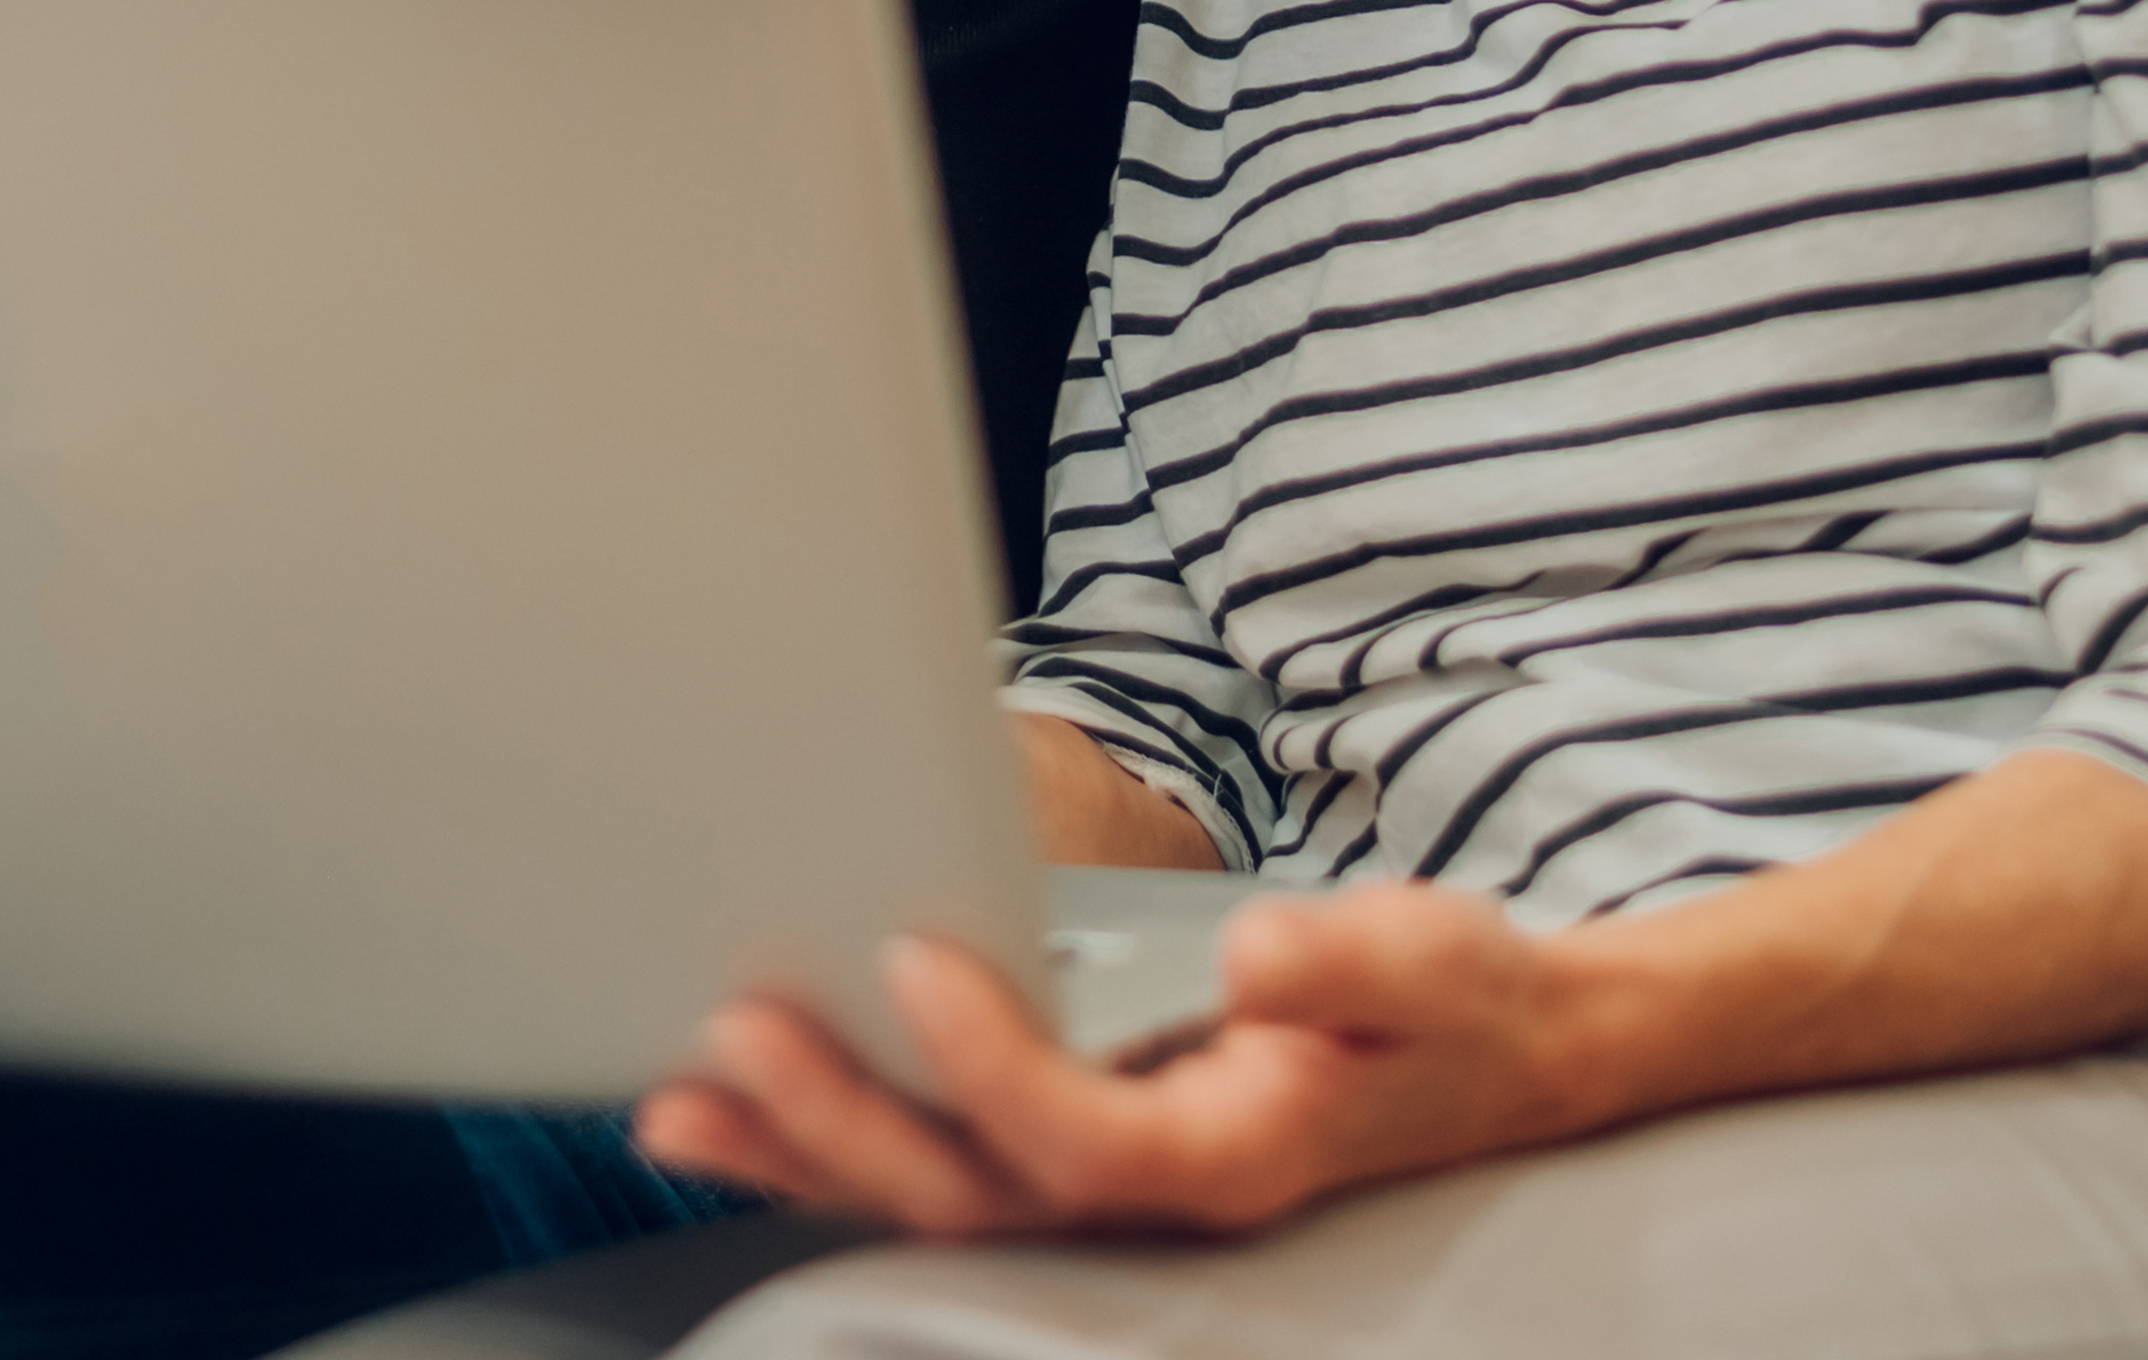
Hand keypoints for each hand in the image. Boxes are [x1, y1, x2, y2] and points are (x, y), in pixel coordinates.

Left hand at [632, 886, 1587, 1242]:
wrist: (1472, 1053)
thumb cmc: (1444, 1004)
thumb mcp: (1436, 961)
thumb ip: (1350, 960)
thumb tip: (1253, 956)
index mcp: (1232, 1149)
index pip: (1085, 1137)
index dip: (992, 1066)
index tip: (913, 957)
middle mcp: (1147, 1189)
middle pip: (971, 1186)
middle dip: (845, 1119)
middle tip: (735, 1031)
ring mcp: (1094, 1184)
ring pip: (926, 1191)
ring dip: (797, 1148)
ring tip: (675, 1102)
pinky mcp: (1057, 1151)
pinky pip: (925, 1163)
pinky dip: (820, 1140)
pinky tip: (726, 1103)